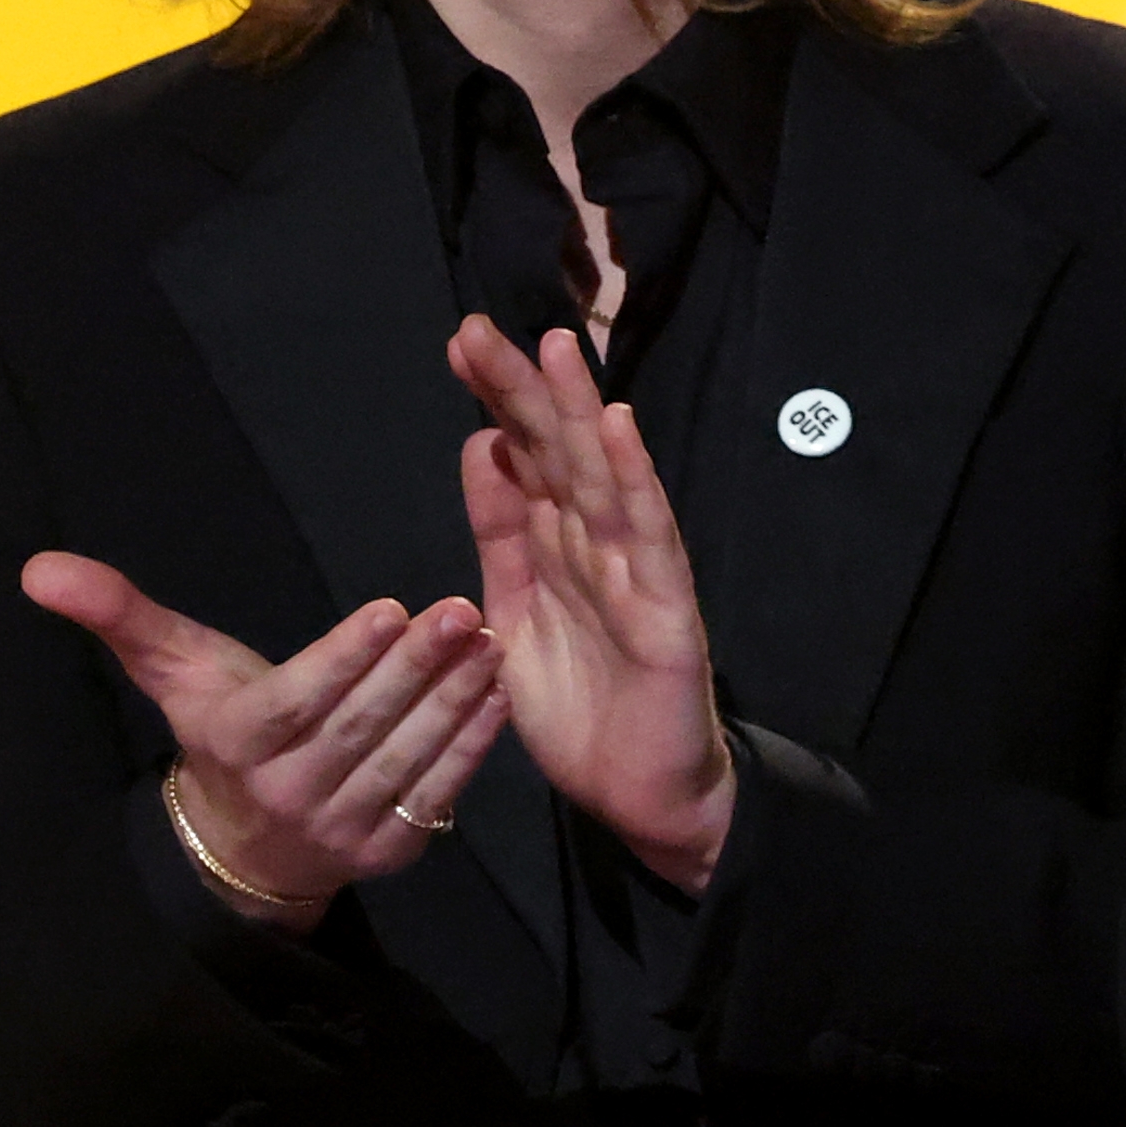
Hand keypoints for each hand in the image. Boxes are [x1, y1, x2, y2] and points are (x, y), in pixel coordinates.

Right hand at [19, 556, 505, 925]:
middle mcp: (288, 793)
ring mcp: (342, 829)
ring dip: (453, 701)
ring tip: (488, 641)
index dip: (341, 660)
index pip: (294, 701)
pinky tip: (498, 696)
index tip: (391, 607)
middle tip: (462, 610)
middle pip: (359, 727)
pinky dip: (470, 748)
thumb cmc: (217, 731)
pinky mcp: (386, 852)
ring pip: (404, 760)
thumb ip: (118, 614)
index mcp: (236, 745)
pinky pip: (435, 797)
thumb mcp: (170, 672)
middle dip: (415, 667)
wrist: (243, 847)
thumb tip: (37, 567)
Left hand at [449, 315, 735, 890]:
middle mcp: (596, 546)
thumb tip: (481, 446)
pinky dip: (635, 481)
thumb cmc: (583, 711)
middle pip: (557, 453)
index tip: (459, 346)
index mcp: (555, 547)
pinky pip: (648, 538)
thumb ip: (499, 534)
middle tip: (477, 329)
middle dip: (521, 391)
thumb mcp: (513, 613)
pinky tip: (619, 430)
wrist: (640, 796)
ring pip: (601, 478)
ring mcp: (635, 571)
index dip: (495, 402)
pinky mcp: (665, 609)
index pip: (524, 457)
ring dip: (579, 412)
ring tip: (556, 346)